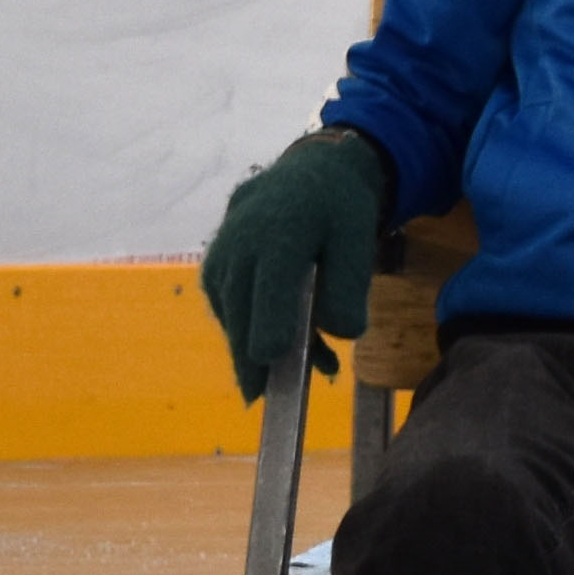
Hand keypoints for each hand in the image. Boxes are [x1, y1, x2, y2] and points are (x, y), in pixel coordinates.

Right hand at [199, 128, 392, 393]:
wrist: (308, 175)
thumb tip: (340, 334)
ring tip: (313, 366)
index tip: (271, 367)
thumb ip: (348, 286)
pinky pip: (229, 310)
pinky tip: (288, 343)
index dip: (268, 331)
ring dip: (261, 349)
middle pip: (241, 314)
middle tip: (264, 399)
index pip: (266, 291)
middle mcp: (239, 245)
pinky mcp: (215, 271)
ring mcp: (221, 258)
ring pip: (233, 317)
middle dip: (256, 360)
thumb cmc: (338, 209)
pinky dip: (253, 331)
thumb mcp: (358, 239)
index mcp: (277, 233)